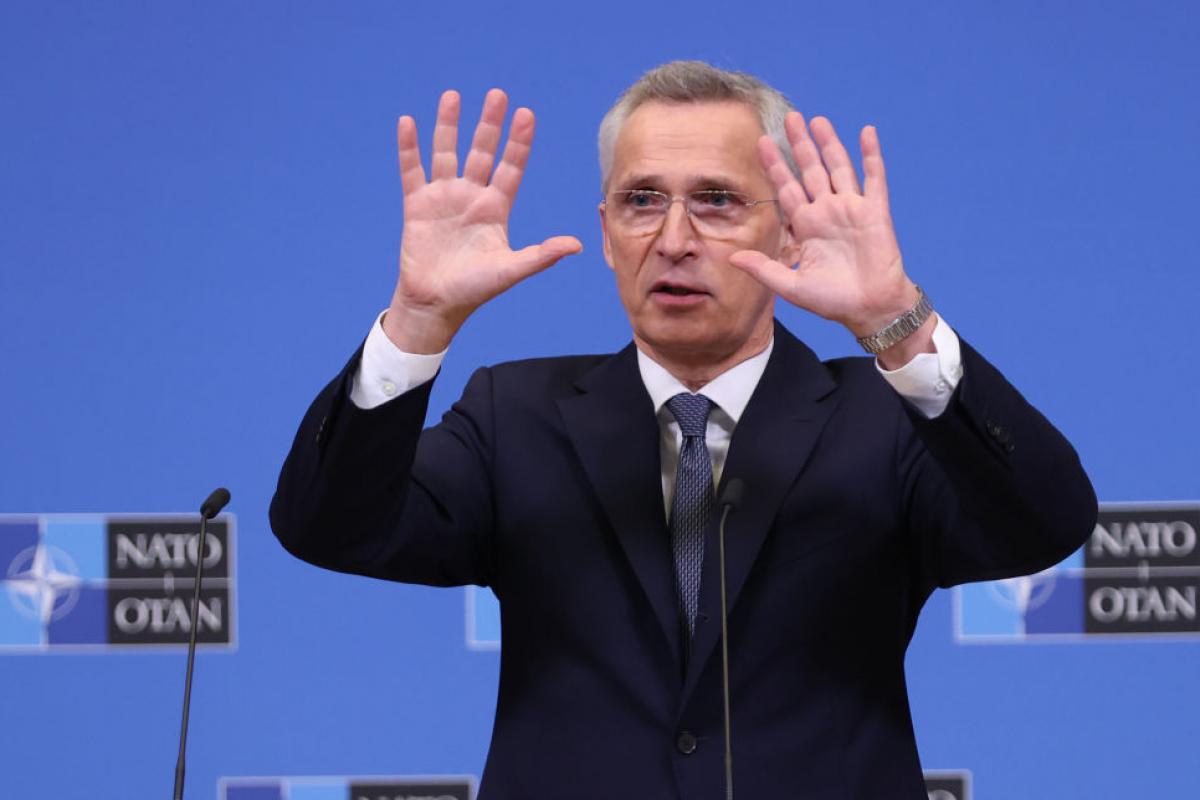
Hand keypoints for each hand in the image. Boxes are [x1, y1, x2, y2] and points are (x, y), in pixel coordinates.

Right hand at [384, 89, 581, 352]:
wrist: (436, 304)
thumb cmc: (474, 290)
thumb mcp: (511, 270)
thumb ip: (541, 255)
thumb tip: (577, 245)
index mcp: (496, 209)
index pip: (511, 167)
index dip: (518, 142)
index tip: (526, 115)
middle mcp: (471, 197)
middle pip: (482, 151)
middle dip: (490, 124)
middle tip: (498, 94)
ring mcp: (443, 198)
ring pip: (446, 153)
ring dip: (449, 125)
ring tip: (453, 95)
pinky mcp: (417, 205)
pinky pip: (412, 171)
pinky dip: (409, 148)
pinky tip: (408, 122)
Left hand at [728, 113, 919, 340]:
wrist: (869, 309)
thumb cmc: (833, 300)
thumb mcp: (791, 286)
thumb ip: (764, 269)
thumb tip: (732, 258)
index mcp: (806, 226)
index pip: (787, 188)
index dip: (775, 166)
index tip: (761, 143)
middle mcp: (827, 212)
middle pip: (810, 170)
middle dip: (799, 145)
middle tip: (789, 118)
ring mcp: (852, 209)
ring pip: (838, 168)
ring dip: (829, 144)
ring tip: (817, 120)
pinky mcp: (875, 212)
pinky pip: (874, 178)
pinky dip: (871, 156)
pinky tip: (866, 132)